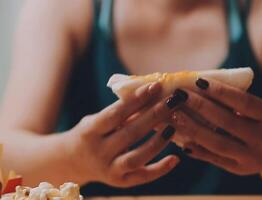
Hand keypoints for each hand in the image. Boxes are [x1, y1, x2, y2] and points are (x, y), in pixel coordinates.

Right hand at [63, 82, 184, 187]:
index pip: (115, 113)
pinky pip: (142, 177)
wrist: (72, 161)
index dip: (136, 100)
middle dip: (153, 116)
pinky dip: (160, 169)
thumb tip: (151, 94)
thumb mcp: (96, 120)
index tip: (156, 86)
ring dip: (157, 143)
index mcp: (90, 131)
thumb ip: (118, 112)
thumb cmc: (91, 133)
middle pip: (129, 133)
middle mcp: (98, 152)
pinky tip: (175, 158)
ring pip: (136, 158)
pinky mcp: (120, 182)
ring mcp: (109, 169)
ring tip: (173, 127)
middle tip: (173, 101)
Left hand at [171, 78, 261, 174]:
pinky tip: (180, 138)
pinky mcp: (240, 169)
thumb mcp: (261, 109)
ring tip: (175, 116)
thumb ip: (238, 102)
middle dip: (201, 107)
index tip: (198, 81)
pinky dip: (197, 148)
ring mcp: (252, 157)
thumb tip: (200, 87)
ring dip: (193, 129)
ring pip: (218, 144)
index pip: (244, 102)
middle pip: (227, 122)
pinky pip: (215, 159)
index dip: (221, 92)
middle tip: (180, 95)